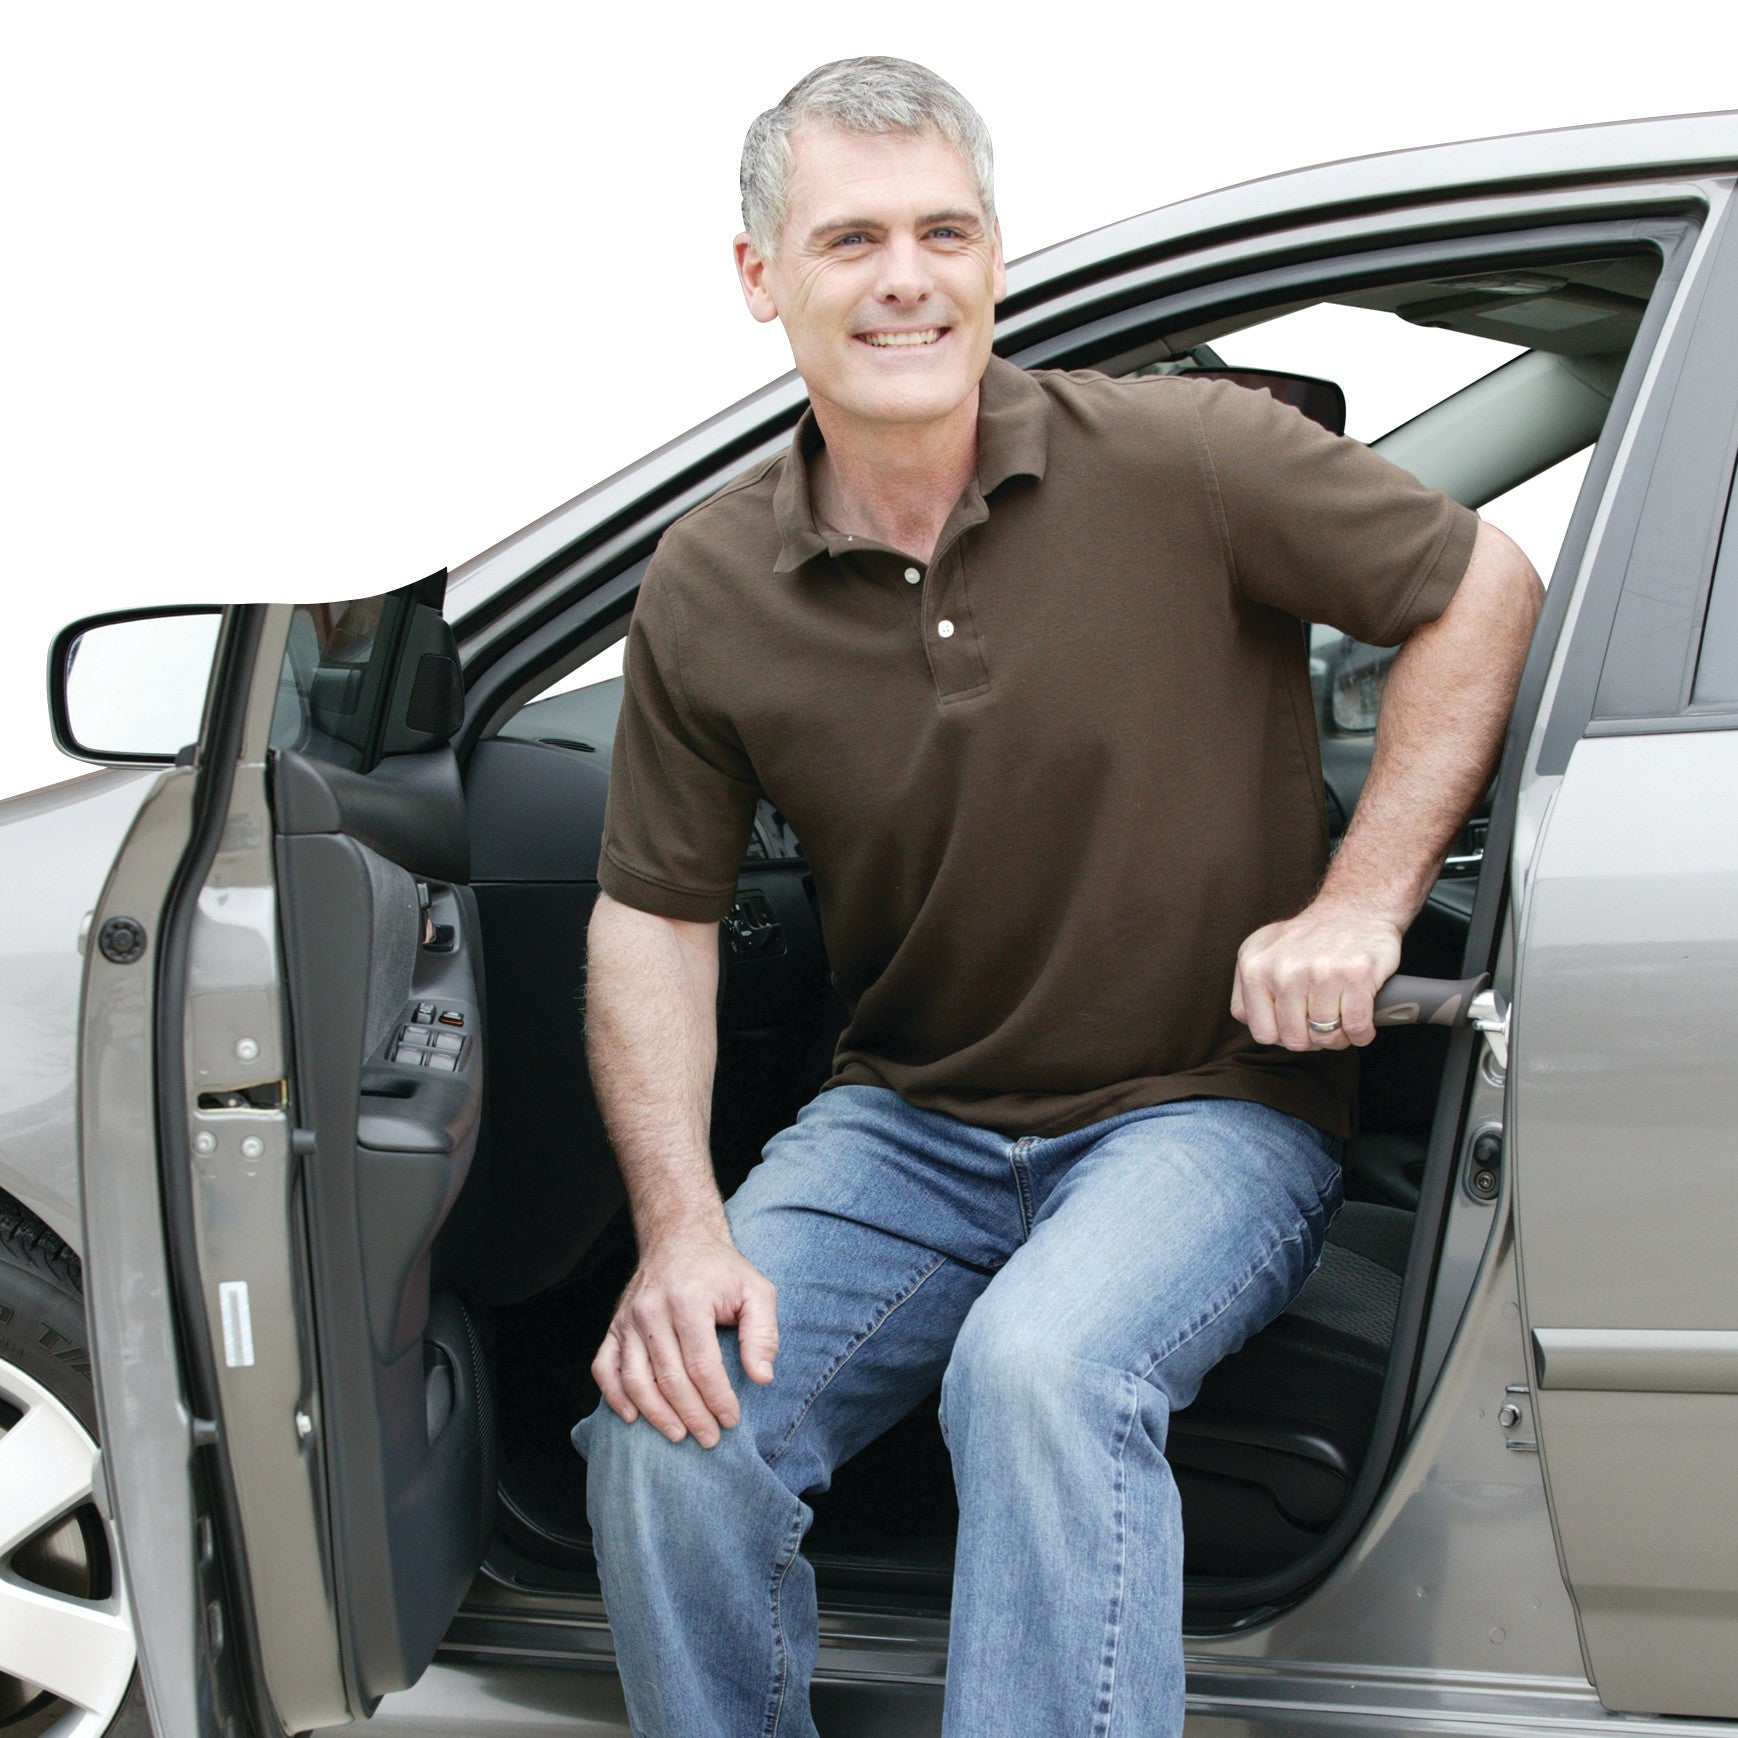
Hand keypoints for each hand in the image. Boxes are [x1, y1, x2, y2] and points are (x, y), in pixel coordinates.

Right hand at [591, 1229, 777, 1447]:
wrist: (679, 1239)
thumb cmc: (720, 1270)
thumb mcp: (756, 1290)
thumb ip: (763, 1333)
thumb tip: (761, 1376)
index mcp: (688, 1300)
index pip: (702, 1365)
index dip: (717, 1399)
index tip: (731, 1419)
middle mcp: (652, 1310)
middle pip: (670, 1379)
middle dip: (692, 1415)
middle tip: (710, 1438)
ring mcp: (627, 1319)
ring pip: (636, 1380)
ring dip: (656, 1415)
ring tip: (678, 1435)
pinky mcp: (613, 1326)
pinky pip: (604, 1367)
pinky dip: (614, 1396)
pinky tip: (631, 1416)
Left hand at [1231, 898, 1402, 1051]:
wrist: (1354, 907)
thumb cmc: (1309, 939)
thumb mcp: (1262, 953)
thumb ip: (1250, 991)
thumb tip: (1258, 1026)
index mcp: (1254, 968)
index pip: (1262, 1032)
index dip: (1283, 1036)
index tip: (1297, 1026)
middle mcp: (1283, 970)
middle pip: (1295, 1039)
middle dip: (1312, 1039)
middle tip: (1322, 1025)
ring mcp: (1319, 972)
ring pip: (1326, 1037)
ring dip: (1339, 1037)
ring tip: (1341, 1019)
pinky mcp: (1355, 975)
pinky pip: (1356, 1028)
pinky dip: (1362, 1033)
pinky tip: (1361, 1022)